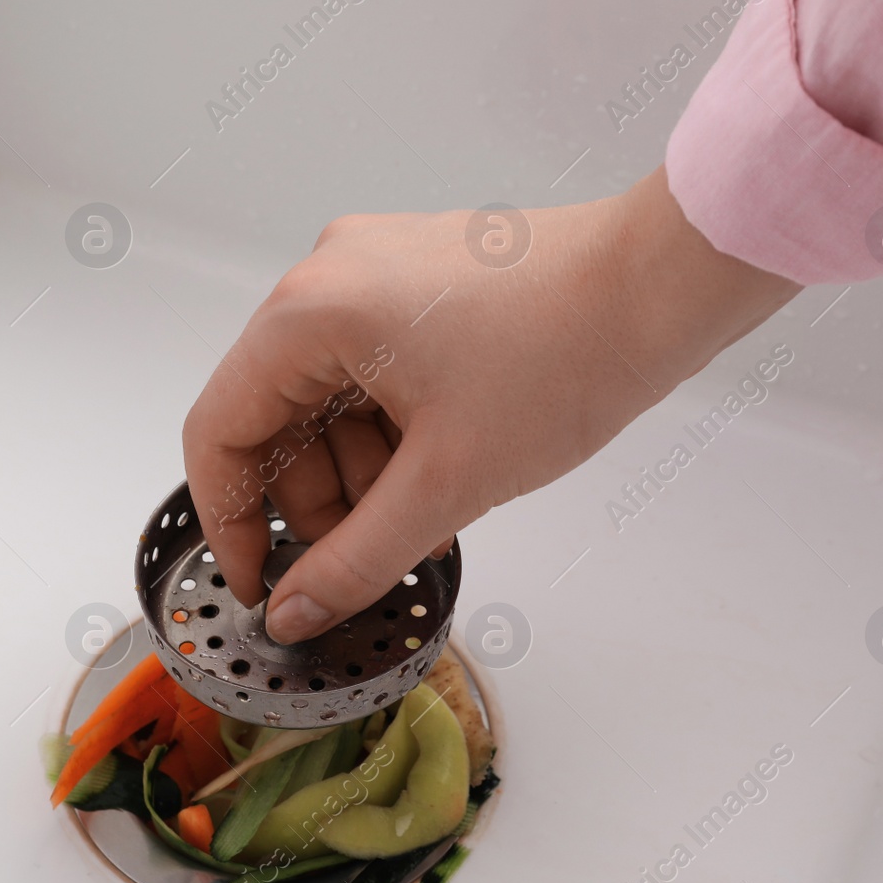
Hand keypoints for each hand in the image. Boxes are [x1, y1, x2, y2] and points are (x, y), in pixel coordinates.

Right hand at [182, 166, 799, 642]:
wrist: (663, 285)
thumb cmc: (565, 359)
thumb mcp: (447, 483)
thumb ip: (355, 560)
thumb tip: (293, 613)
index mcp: (309, 311)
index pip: (219, 430)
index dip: (229, 523)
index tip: (260, 584)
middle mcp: (326, 276)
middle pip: (273, 416)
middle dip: (315, 501)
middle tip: (369, 556)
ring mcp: (371, 270)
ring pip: (324, 399)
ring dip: (360, 471)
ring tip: (429, 513)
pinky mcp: (414, 277)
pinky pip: (367, 370)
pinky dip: (390, 430)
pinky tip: (441, 469)